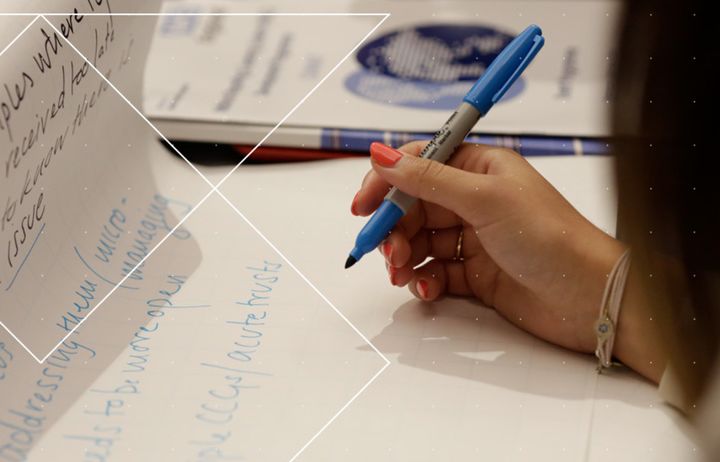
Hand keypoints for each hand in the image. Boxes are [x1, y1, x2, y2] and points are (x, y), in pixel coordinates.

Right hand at [352, 141, 631, 362]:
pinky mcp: (477, 275)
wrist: (590, 298)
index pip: (419, 165)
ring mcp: (475, 239)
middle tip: (388, 251)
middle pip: (414, 208)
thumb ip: (427, 179)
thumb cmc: (550, 237)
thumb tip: (381, 154)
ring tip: (404, 273)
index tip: (362, 206)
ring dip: (405, 257)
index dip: (387, 182)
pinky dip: (424, 281)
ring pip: (420, 242)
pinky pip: (436, 272)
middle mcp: (474, 201)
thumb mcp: (484, 200)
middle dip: (394, 229)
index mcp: (479, 170)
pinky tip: (426, 289)